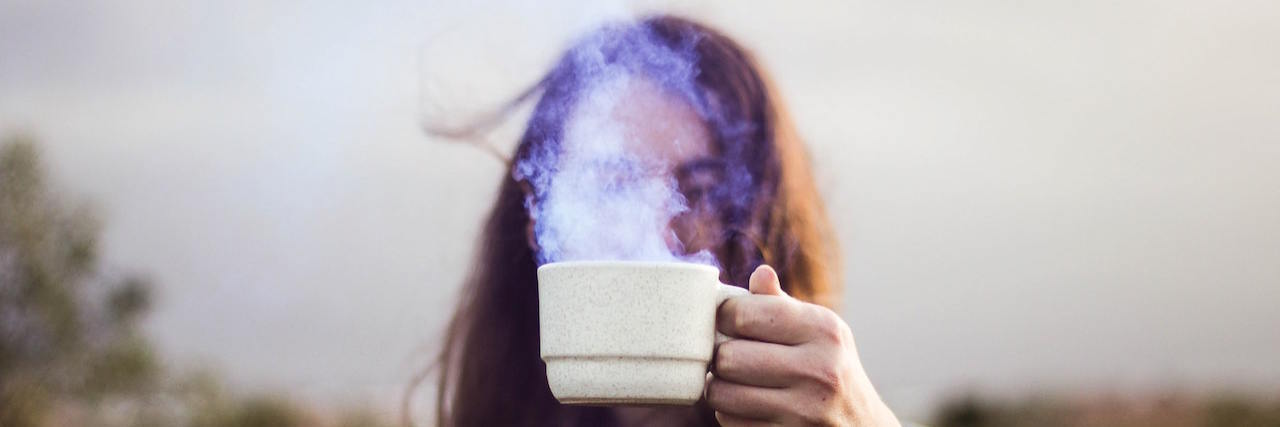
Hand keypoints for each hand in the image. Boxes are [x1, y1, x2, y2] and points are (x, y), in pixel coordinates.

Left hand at [708, 265, 899, 425]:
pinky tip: (749, 405)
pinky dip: (730, 412)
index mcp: (823, 329)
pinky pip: (729, 420)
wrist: (863, 426)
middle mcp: (819, 368)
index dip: (724, 317)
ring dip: (720, 386)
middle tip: (731, 356)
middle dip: (721, 356)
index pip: (743, 314)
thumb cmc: (831, 370)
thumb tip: (760, 273)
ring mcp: (805, 410)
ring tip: (735, 381)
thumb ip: (783, 305)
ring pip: (722, 391)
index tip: (727, 323)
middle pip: (728, 356)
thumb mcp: (819, 332)